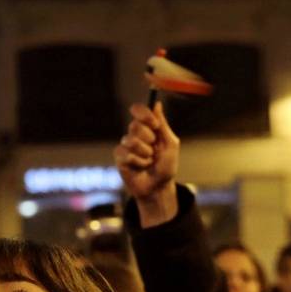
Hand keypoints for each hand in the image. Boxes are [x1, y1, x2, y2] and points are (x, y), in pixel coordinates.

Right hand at [115, 102, 180, 225]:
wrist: (159, 187)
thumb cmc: (166, 166)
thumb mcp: (170, 144)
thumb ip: (163, 125)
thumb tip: (156, 104)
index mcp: (148, 128)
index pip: (138, 110)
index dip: (144, 114)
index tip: (154, 125)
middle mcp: (135, 134)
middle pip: (134, 125)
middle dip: (148, 139)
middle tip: (154, 149)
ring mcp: (126, 146)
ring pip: (130, 141)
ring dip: (145, 153)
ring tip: (149, 161)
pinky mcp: (119, 158)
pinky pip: (126, 154)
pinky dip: (138, 162)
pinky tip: (140, 167)